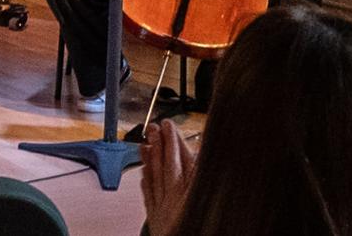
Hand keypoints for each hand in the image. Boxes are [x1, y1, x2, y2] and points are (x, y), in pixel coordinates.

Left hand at [141, 119, 196, 235]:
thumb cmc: (197, 227)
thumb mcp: (207, 199)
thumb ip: (203, 177)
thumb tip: (201, 157)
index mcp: (191, 194)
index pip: (183, 162)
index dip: (176, 143)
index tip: (170, 127)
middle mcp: (175, 199)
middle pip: (167, 166)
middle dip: (162, 144)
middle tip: (156, 126)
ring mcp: (163, 209)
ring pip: (156, 177)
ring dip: (151, 157)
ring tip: (147, 140)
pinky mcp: (156, 219)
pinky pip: (149, 195)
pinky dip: (146, 180)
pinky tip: (143, 169)